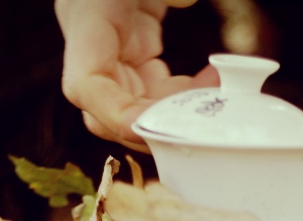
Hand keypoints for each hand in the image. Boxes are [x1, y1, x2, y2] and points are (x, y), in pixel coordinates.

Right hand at [55, 0, 218, 148]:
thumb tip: (186, 1)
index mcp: (86, 19)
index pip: (85, 86)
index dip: (117, 115)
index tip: (156, 126)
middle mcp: (93, 44)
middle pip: (109, 113)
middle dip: (156, 124)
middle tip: (201, 119)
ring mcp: (113, 50)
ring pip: (136, 106)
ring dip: (175, 112)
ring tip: (217, 94)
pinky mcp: (133, 49)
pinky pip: (154, 88)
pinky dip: (182, 94)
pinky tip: (213, 80)